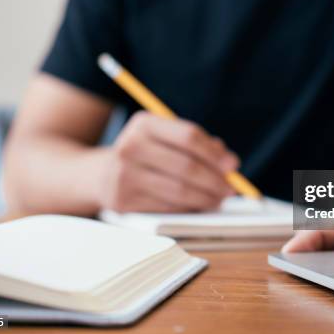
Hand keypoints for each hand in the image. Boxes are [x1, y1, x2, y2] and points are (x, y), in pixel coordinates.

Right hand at [99, 111, 238, 212]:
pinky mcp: (123, 201)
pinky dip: (189, 209)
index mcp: (144, 124)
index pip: (188, 137)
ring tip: (219, 200)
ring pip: (179, 190)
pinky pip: (167, 207)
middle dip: (215, 180)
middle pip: (186, 166)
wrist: (100, 175)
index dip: (215, 153)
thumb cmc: (147, 154)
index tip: (233, 165)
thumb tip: (229, 163)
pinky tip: (199, 207)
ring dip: (206, 198)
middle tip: (231, 189)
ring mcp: (124, 175)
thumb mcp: (165, 139)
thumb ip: (198, 144)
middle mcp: (130, 146)